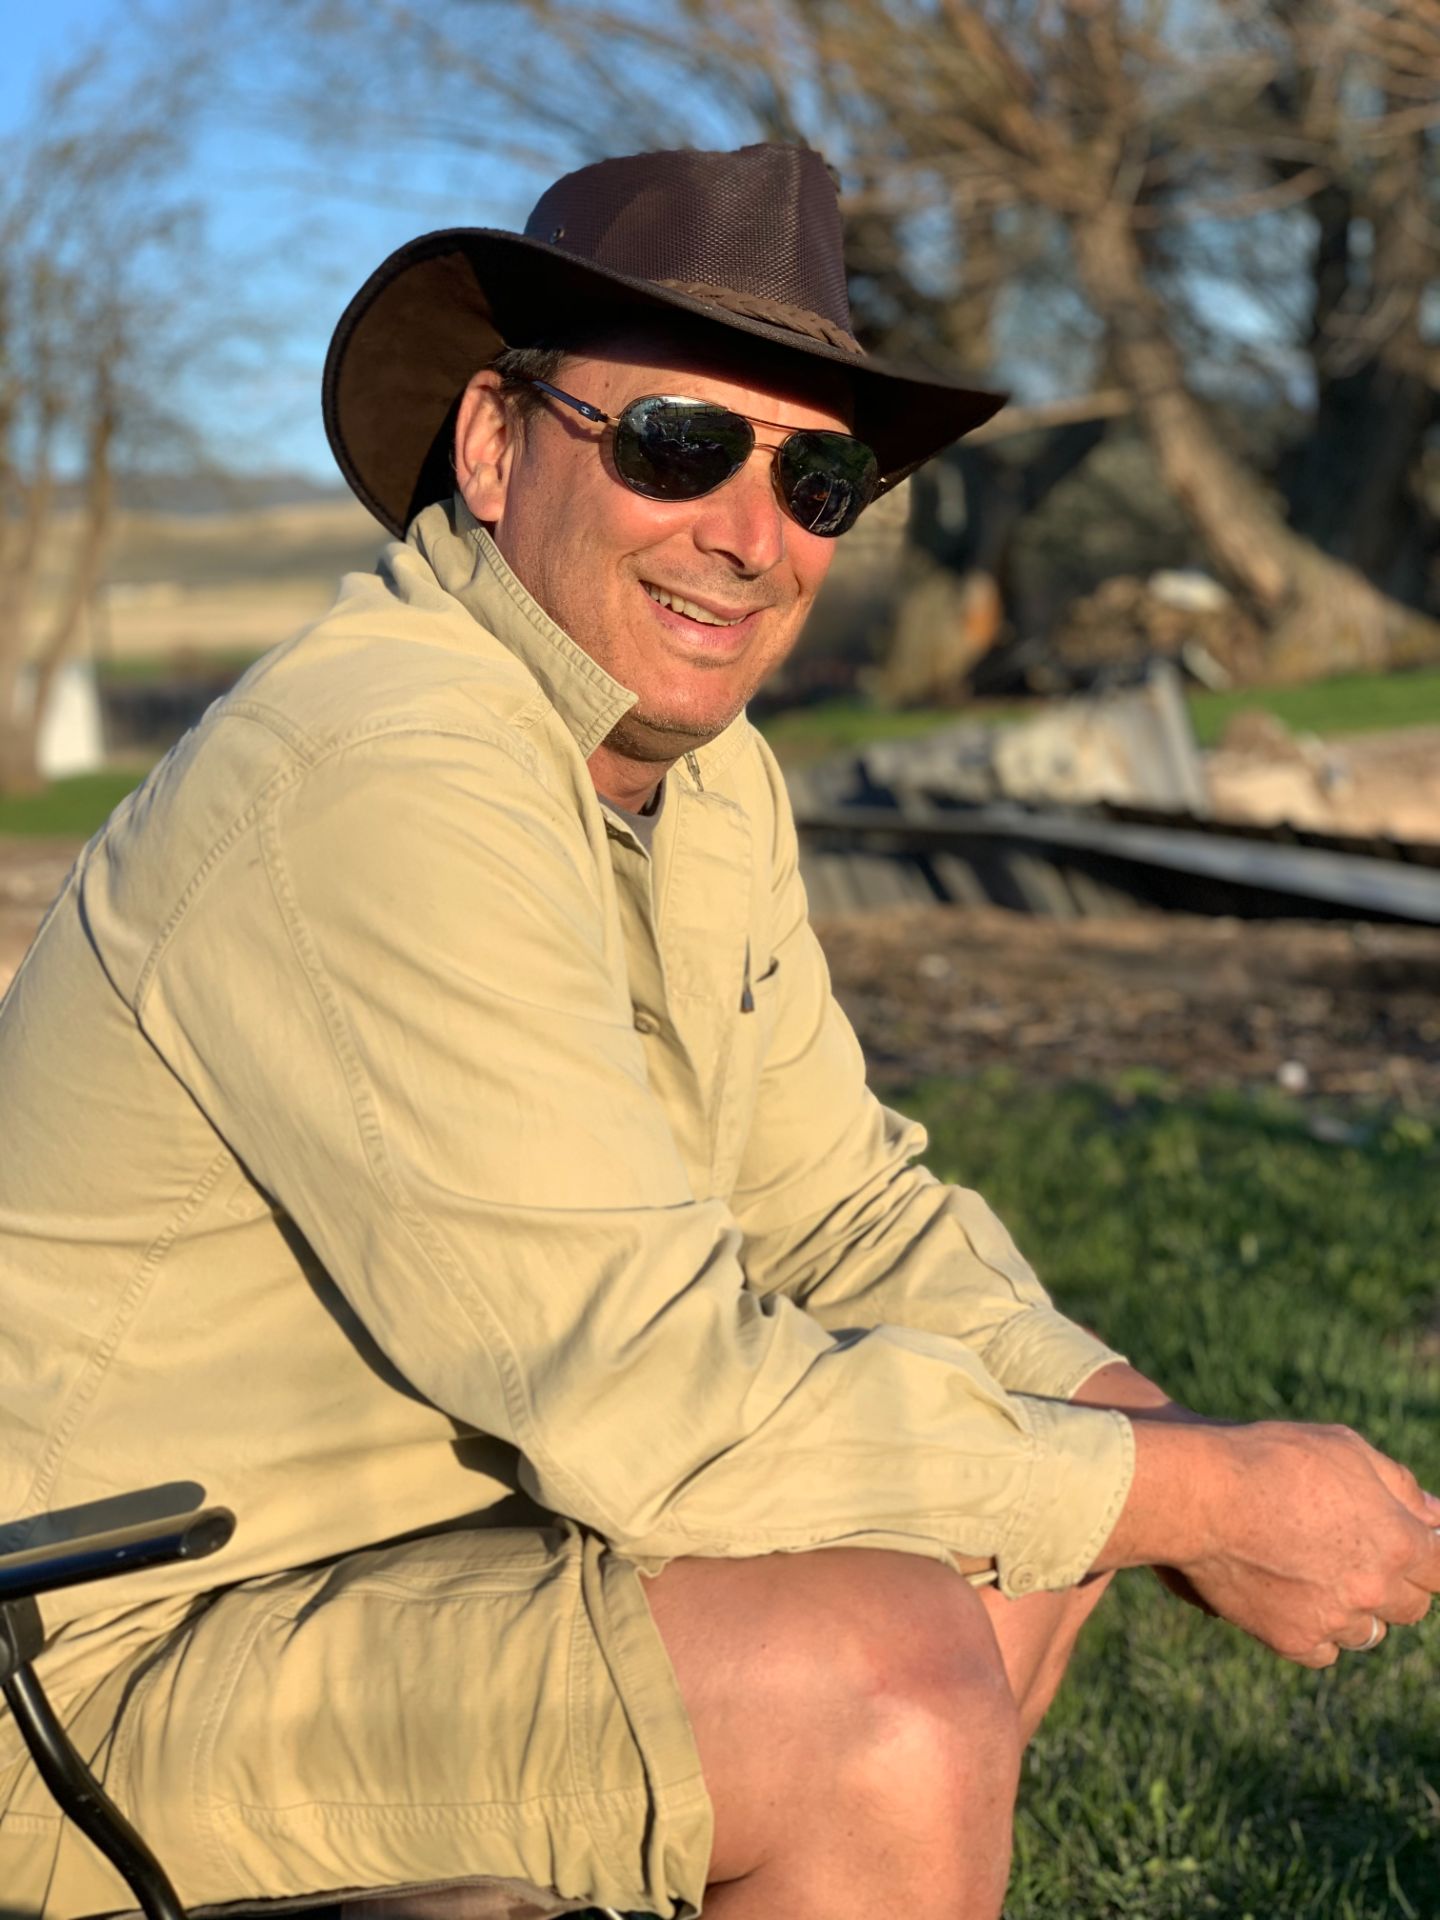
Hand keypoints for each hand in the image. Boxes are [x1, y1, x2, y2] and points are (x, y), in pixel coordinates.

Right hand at [1170, 1421, 1439, 1666]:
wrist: (1202, 1496)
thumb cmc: (1272, 1459)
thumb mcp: (1343, 1448)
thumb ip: (1399, 1485)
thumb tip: (1434, 1515)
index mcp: (1398, 1541)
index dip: (1425, 1557)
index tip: (1405, 1546)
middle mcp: (1374, 1589)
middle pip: (1410, 1607)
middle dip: (1392, 1584)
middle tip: (1356, 1557)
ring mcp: (1334, 1619)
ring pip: (1367, 1632)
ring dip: (1354, 1609)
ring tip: (1316, 1574)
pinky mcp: (1294, 1640)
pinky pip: (1325, 1651)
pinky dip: (1316, 1632)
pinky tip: (1294, 1599)